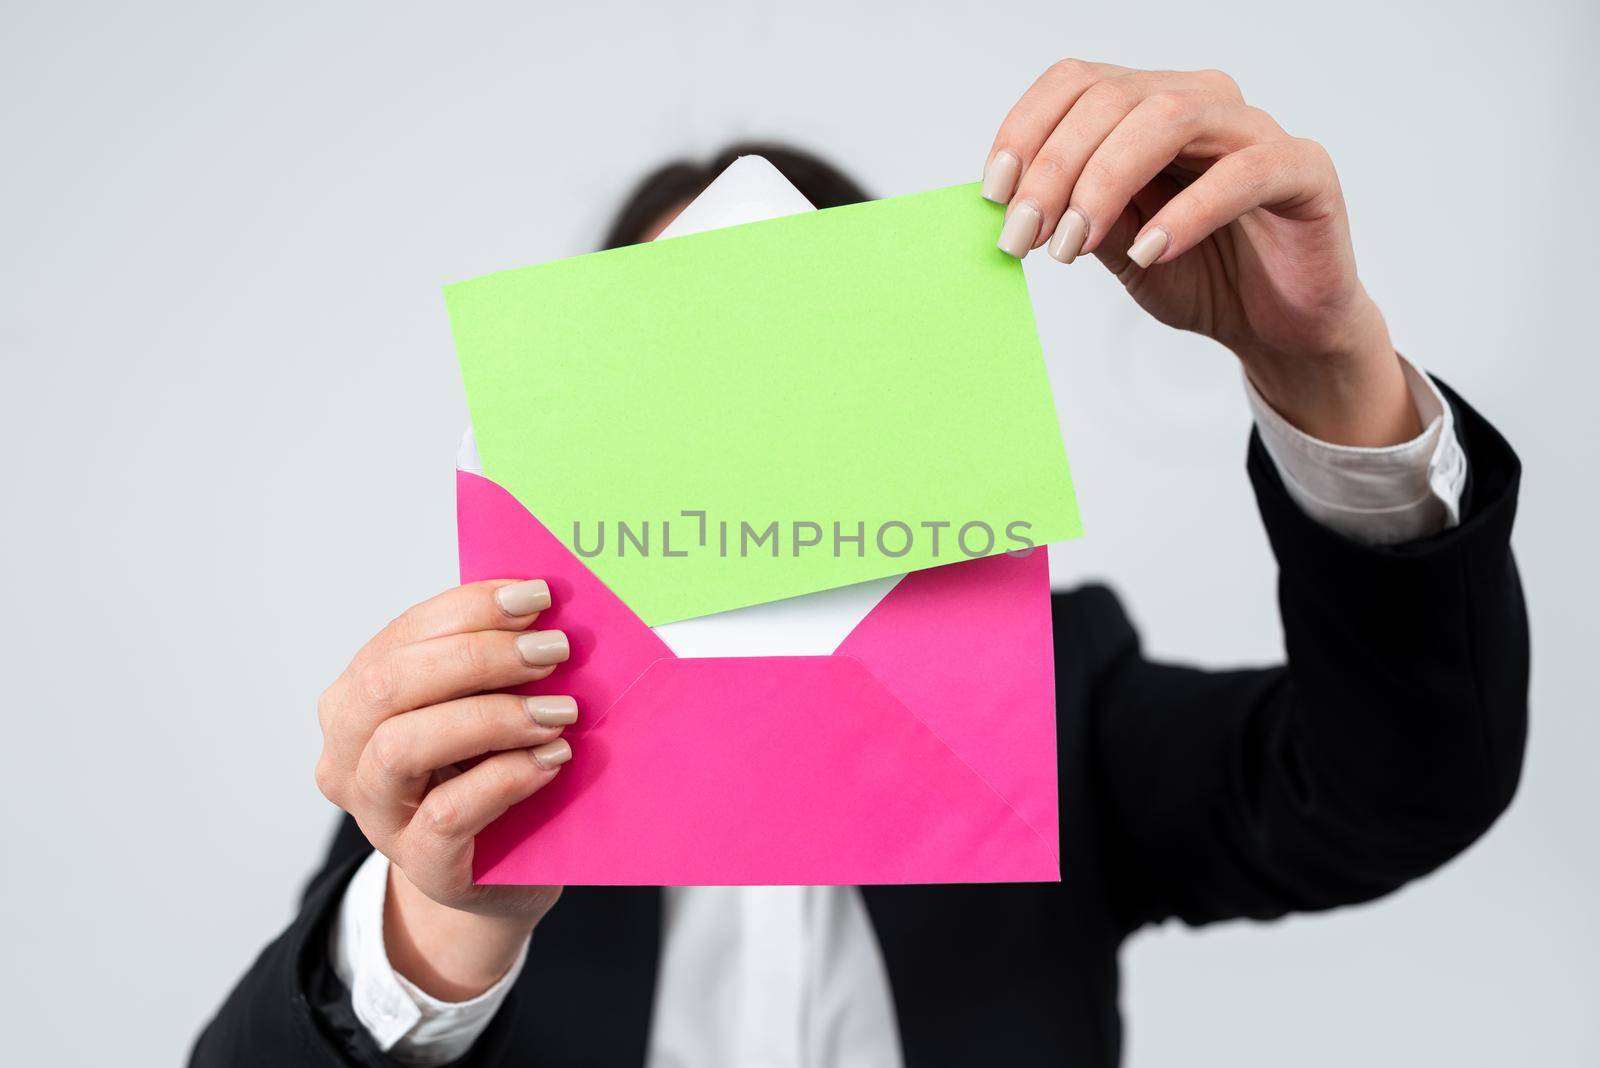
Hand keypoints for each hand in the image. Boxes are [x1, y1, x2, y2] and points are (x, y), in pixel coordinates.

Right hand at [314, 579, 576, 999]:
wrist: (499, 874)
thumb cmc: (490, 773)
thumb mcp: (480, 707)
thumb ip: (488, 662)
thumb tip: (540, 602)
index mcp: (356, 701)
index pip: (402, 637)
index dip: (468, 609)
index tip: (536, 596)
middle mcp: (347, 756)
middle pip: (389, 684)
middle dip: (478, 656)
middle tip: (554, 649)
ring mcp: (377, 814)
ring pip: (403, 746)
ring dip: (491, 717)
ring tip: (560, 711)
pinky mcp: (420, 863)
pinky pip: (449, 812)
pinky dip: (507, 776)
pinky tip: (553, 759)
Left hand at [983, 60, 1419, 446]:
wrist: (1276, 327)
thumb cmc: (1199, 275)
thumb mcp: (1111, 246)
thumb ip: (1069, 213)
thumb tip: (1004, 204)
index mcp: (1150, 108)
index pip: (1077, 82)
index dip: (1026, 130)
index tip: (995, 194)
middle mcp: (1203, 103)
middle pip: (1112, 99)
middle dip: (1053, 169)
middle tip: (1023, 237)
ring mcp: (1256, 132)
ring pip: (1169, 118)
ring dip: (1104, 182)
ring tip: (1075, 245)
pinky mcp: (1304, 172)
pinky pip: (1243, 173)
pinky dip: (1187, 212)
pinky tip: (1149, 251)